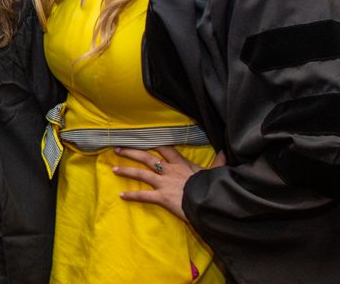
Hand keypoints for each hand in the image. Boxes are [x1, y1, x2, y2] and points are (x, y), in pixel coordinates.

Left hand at [112, 146, 226, 220]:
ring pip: (141, 174)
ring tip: (114, 169)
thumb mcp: (215, 173)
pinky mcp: (162, 196)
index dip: (153, 143)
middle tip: (118, 148)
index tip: (141, 138)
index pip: (165, 149)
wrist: (210, 201)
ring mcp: (164, 183)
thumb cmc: (212, 187)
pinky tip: (122, 195)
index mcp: (181, 164)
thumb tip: (225, 152)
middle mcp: (169, 170)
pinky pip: (143, 195)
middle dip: (131, 152)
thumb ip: (219, 163)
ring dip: (127, 171)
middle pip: (147, 157)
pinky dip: (132, 195)